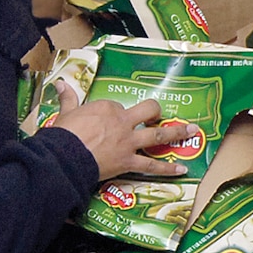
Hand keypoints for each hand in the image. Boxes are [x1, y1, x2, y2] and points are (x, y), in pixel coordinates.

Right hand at [48, 85, 186, 182]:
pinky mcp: (129, 161)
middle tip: (162, 114)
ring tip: (192, 131)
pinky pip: (152, 165)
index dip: (118, 114)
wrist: (64, 157)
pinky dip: (167, 169)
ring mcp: (129, 142)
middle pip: (149, 111)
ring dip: (177, 133)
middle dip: (157, 112)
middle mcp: (123, 122)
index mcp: (108, 108)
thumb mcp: (66, 113)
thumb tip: (60, 83)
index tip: (112, 121)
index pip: (119, 106)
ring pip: (158, 135)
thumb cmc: (63, 135)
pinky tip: (182, 169)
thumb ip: (68, 98)